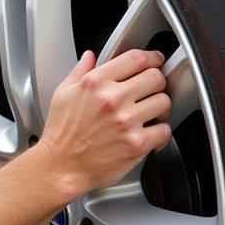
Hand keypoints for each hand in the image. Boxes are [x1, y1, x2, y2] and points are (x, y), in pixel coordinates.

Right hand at [37, 48, 172, 196]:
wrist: (60, 167)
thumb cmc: (60, 135)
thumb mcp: (62, 94)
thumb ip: (79, 72)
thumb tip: (90, 56)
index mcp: (95, 82)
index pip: (135, 58)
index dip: (151, 58)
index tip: (155, 61)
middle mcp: (112, 99)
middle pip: (155, 77)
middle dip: (156, 83)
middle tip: (152, 92)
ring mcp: (126, 121)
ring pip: (164, 102)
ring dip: (160, 108)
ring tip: (150, 114)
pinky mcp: (136, 143)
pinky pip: (164, 130)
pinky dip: (161, 133)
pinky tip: (151, 135)